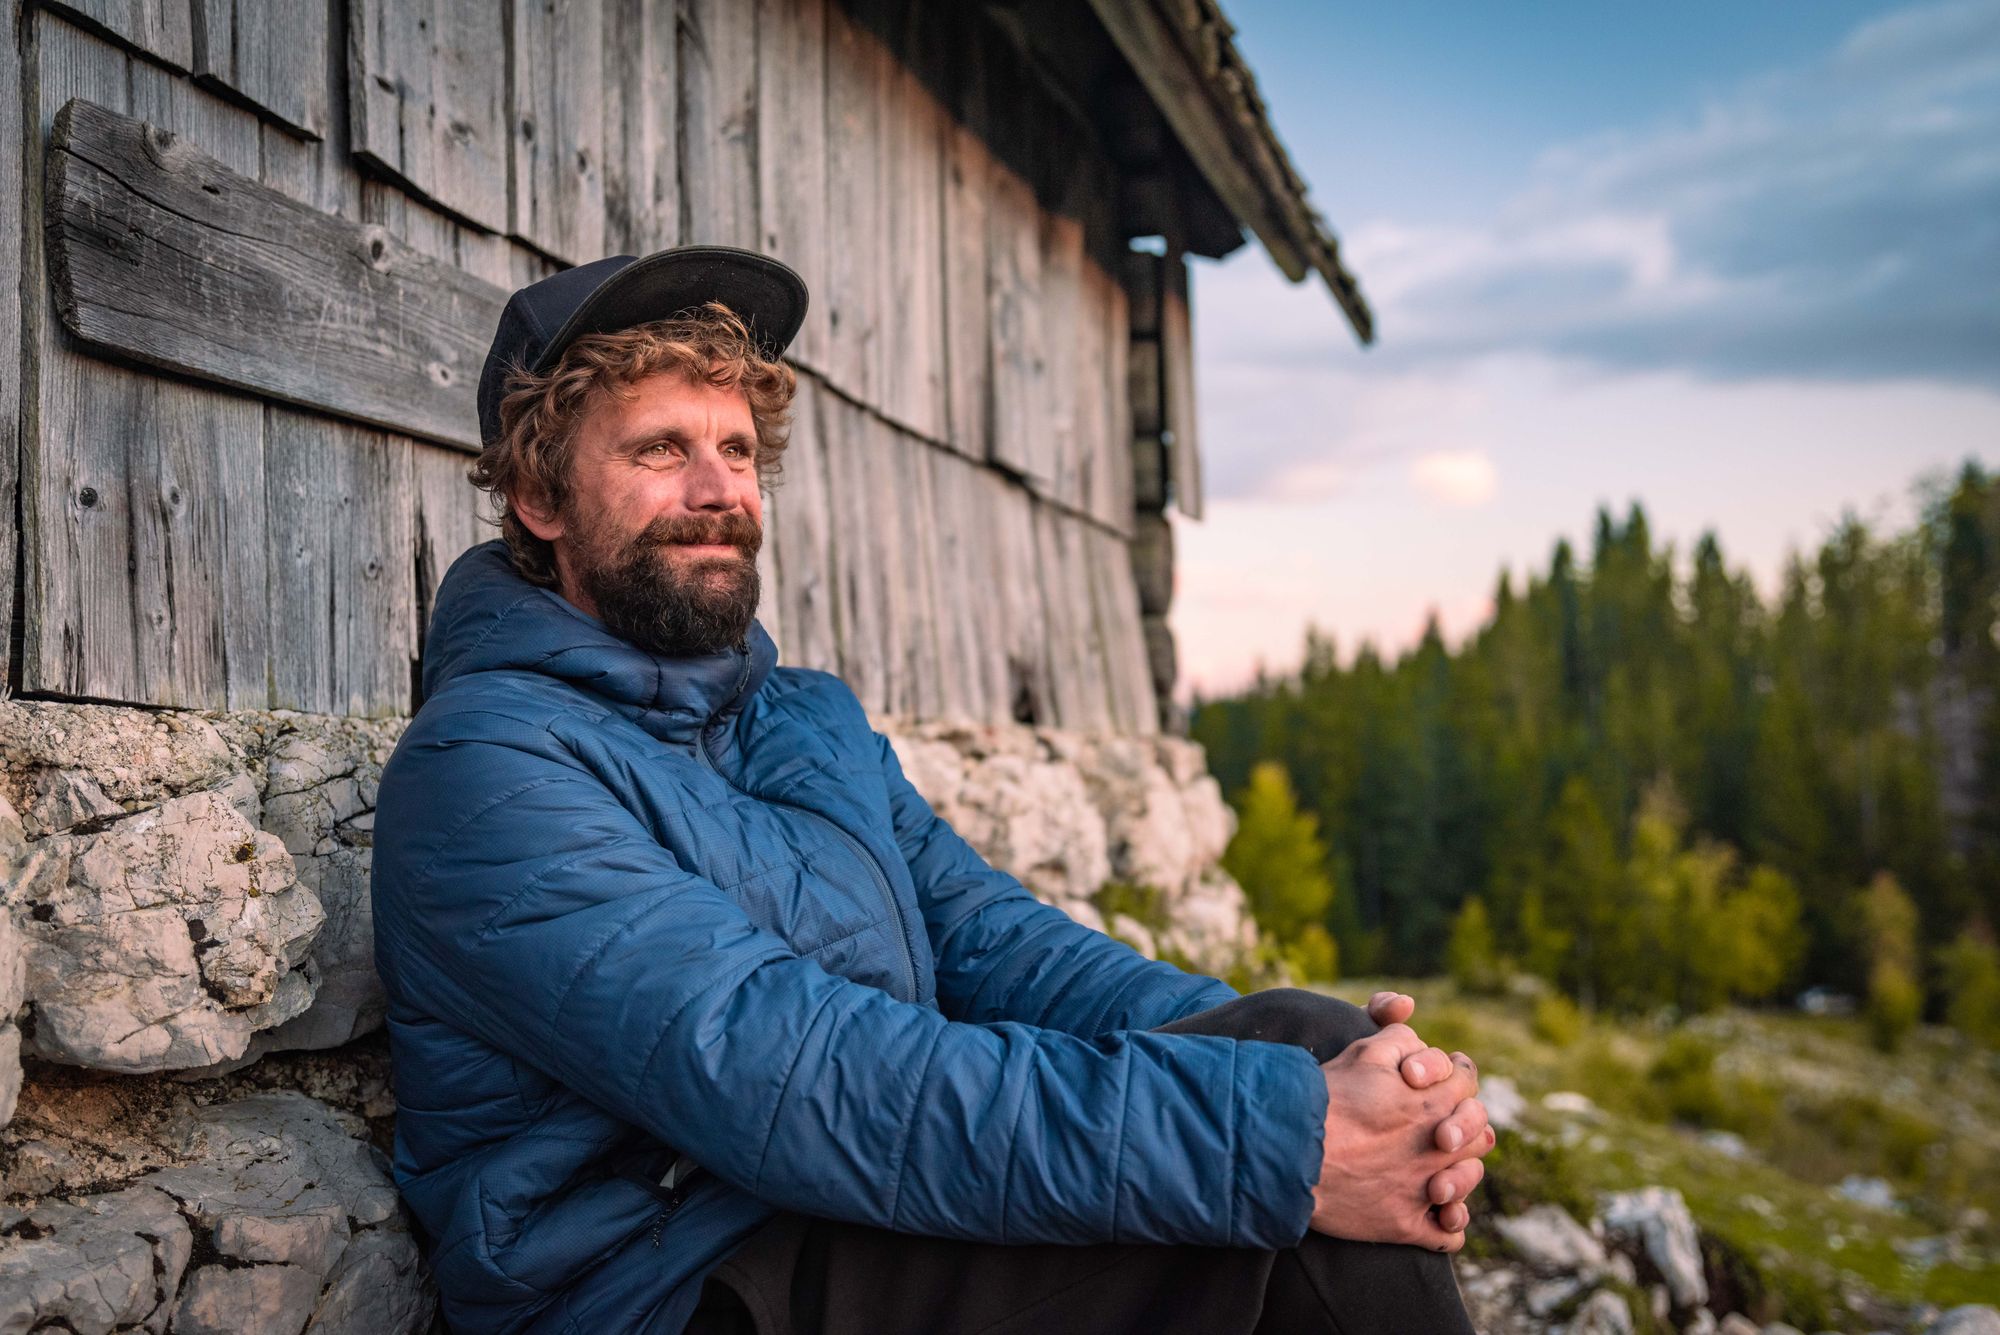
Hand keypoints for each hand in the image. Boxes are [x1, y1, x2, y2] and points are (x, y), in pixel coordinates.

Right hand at [1311, 1022, 1491, 1249]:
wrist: (1292, 1151)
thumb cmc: (1326, 1098)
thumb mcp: (1364, 1052)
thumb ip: (1401, 1040)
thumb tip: (1418, 1040)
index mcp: (1435, 1100)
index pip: (1469, 1082)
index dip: (1457, 1076)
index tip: (1441, 1082)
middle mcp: (1440, 1146)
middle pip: (1479, 1133)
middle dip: (1464, 1125)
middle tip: (1441, 1127)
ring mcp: (1425, 1188)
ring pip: (1469, 1181)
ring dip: (1460, 1174)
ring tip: (1438, 1170)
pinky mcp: (1406, 1224)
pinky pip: (1449, 1233)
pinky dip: (1448, 1223)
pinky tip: (1433, 1212)